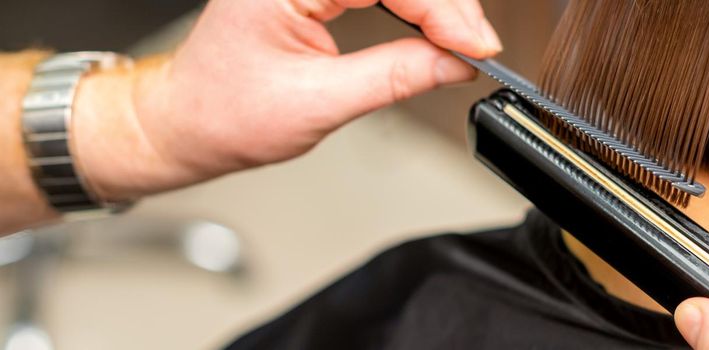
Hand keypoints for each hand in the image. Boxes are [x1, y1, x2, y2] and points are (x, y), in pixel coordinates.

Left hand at [72, 0, 501, 200]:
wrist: (189, 120)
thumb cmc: (225, 113)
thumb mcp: (318, 104)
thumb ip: (394, 76)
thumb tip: (455, 62)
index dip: (441, 10)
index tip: (476, 46)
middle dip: (446, 5)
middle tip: (476, 48)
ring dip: (435, 5)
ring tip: (463, 42)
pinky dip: (415, 5)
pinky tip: (435, 27)